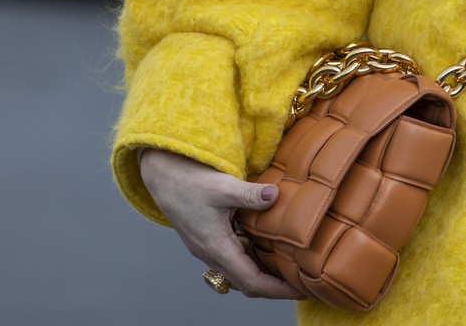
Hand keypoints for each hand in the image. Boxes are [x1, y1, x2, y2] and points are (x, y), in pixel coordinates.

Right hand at [137, 148, 302, 298]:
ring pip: (239, 273)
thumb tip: (275, 195)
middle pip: (246, 283)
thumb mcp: (223, 186)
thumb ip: (250, 194)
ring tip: (290, 270)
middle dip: (274, 288)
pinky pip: (233, 260)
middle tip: (302, 283)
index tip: (300, 290)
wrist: (164, 176)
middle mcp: (212, 254)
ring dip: (263, 276)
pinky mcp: (209, 240)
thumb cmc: (190, 181)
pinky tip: (268, 250)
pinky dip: (252, 262)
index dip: (277, 289)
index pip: (251, 281)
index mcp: (217, 248)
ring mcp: (209, 249)